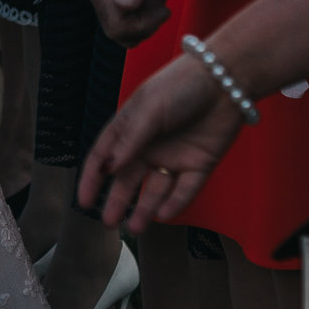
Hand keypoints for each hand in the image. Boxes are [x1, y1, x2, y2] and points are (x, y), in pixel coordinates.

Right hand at [80, 54, 247, 230]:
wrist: (224, 81)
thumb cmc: (179, 86)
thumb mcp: (149, 108)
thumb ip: (130, 140)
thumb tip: (109, 169)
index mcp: (130, 128)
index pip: (104, 158)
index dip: (92, 179)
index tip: (84, 201)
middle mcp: (149, 146)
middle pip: (128, 180)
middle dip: (117, 201)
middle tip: (108, 223)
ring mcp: (174, 158)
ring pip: (155, 190)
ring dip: (145, 209)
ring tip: (135, 228)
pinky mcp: (199, 166)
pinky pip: (185, 190)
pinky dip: (175, 203)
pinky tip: (164, 213)